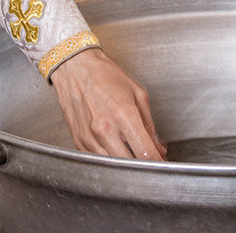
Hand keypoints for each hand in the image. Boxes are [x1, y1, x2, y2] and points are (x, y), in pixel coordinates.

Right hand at [50, 47, 166, 160]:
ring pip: (113, 166)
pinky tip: (113, 146)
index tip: (160, 163)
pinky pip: (98, 160)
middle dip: (142, 165)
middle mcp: (105, 129)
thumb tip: (157, 147)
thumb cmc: (105, 75)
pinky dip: (108, 158)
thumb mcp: (136, 93)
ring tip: (129, 151)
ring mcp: (90, 137)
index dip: (156, 161)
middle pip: (129, 164)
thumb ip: (149, 123)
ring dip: (124, 163)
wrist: (75, 67)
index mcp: (123, 114)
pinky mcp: (79, 142)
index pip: (144, 151)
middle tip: (147, 158)